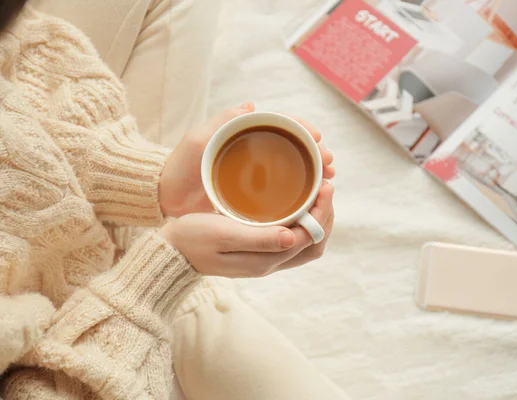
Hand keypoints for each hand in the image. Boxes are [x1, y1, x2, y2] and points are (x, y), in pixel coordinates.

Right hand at [158, 182, 333, 277]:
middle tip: (325, 186)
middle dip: (325, 216)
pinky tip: (298, 202)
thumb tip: (293, 237)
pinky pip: (292, 238)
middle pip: (315, 244)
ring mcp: (265, 258)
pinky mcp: (258, 251)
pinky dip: (303, 221)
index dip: (322, 213)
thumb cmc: (192, 238)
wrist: (170, 252)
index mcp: (264, 260)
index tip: (324, 186)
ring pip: (306, 243)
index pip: (309, 238)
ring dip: (316, 219)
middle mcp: (269, 262)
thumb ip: (258, 239)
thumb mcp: (222, 234)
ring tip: (316, 192)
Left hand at [159, 102, 334, 217]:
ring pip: (293, 174)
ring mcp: (255, 179)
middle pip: (294, 152)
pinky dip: (301, 197)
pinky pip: (283, 197)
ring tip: (329, 181)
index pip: (281, 128)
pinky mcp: (254, 201)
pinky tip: (313, 201)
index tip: (318, 137)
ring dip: (314, 175)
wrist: (165, 198)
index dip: (302, 130)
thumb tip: (251, 105)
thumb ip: (221, 121)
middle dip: (316, 155)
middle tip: (330, 163)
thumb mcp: (197, 140)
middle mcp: (255, 157)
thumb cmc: (179, 167)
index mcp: (245, 137)